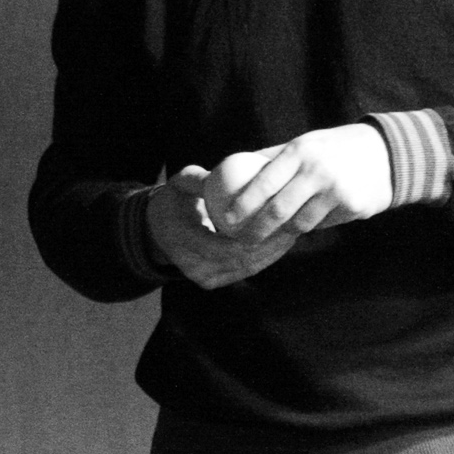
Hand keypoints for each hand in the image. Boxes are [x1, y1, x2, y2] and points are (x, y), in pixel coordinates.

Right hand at [146, 165, 299, 289]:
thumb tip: (221, 171)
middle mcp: (193, 266)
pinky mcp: (214, 282)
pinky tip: (283, 241)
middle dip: (269, 244)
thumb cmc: (175, 200)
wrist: (160, 230)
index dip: (252, 235)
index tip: (274, 216)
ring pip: (247, 268)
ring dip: (273, 252)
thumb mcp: (180, 184)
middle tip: (291, 222)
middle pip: (240, 260)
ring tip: (293, 231)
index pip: (223, 245)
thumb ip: (197, 179)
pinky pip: (245, 270)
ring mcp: (204, 278)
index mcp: (182, 241)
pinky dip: (266, 257)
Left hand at [204, 124, 392, 243]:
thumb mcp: (305, 143)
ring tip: (271, 234)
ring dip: (284, 232)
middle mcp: (317, 171)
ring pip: (300, 224)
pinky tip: (305, 223)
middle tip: (243, 239)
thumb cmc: (334, 148)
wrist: (386, 153)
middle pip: (278, 210)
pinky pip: (322, 225)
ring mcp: (337, 191)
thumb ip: (273, 158)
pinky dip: (310, 226)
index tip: (227, 218)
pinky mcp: (353, 207)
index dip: (243, 204)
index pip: (263, 182)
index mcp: (300, 151)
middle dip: (257, 230)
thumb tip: (233, 170)